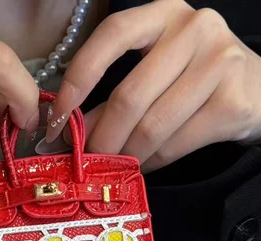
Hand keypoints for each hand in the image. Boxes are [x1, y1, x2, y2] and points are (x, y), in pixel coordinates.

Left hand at [46, 0, 260, 171]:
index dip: (79, 78)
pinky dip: (153, 162)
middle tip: (88, 160)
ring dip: (126, 155)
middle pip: (129, 95)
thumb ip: (116, 96)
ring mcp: (219, 62)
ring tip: (116, 166)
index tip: (58, 118)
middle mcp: (194, 29)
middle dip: (101, 138)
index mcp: (163, 15)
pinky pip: (176, 144)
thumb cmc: (194, 79)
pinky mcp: (233, 101)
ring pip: (151, 125)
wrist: (256, 90)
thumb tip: (74, 131)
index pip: (112, 35)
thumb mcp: (154, 75)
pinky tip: (144, 166)